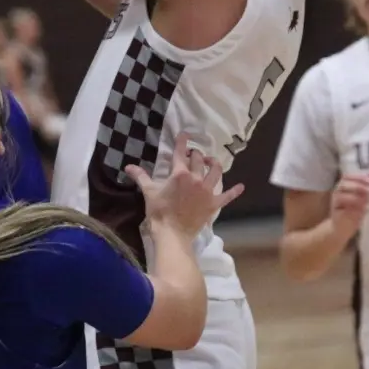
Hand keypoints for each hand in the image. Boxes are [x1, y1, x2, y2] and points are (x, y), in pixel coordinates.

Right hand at [125, 133, 243, 238]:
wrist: (172, 234)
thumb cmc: (159, 212)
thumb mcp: (149, 192)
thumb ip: (140, 177)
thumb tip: (128, 167)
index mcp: (180, 174)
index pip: (181, 152)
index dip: (182, 141)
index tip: (184, 134)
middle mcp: (196, 178)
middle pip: (199, 159)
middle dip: (196, 154)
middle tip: (193, 155)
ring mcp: (207, 191)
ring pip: (216, 171)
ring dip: (214, 164)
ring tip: (211, 162)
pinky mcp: (214, 204)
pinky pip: (227, 196)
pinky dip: (234, 191)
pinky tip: (241, 186)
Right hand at [330, 173, 368, 238]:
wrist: (343, 228)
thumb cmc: (353, 211)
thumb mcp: (362, 198)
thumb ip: (366, 186)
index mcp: (343, 186)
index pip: (347, 177)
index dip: (358, 177)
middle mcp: (337, 192)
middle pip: (343, 184)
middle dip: (357, 186)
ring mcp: (335, 203)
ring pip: (341, 196)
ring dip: (354, 198)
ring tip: (366, 201)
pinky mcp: (335, 214)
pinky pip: (342, 209)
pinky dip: (352, 209)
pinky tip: (362, 209)